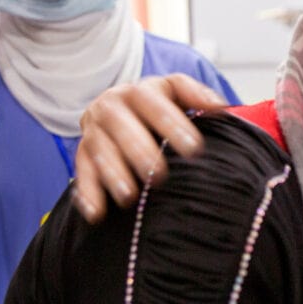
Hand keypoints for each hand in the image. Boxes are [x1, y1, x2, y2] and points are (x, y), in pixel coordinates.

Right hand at [73, 74, 226, 221]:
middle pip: (119, 124)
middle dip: (138, 149)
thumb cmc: (158, 105)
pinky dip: (87, 193)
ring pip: (98, 149)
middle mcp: (110, 106)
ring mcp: (94, 130)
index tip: (194, 147)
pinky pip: (82, 172)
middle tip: (158, 174)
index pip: (152, 102)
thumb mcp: (176, 94)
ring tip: (129, 196)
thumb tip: (220, 106)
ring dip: (113, 173)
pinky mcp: (83, 153)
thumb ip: (196, 95)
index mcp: (138, 91)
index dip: (171, 123)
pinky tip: (96, 212)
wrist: (119, 107)